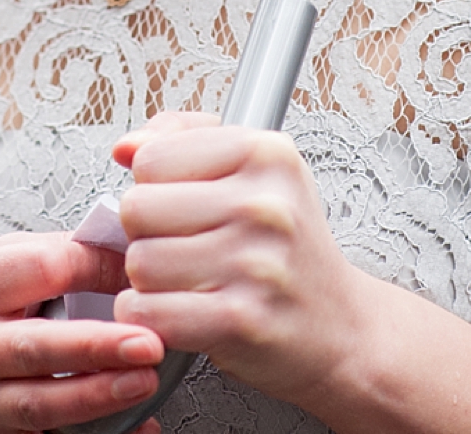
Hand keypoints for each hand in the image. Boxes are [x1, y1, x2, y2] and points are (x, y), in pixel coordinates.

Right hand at [0, 233, 164, 433]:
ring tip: (144, 381)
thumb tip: (108, 252)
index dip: (98, 269)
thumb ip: (30, 262)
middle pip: (35, 344)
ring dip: (97, 393)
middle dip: (96, 344)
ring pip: (40, 401)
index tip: (142, 273)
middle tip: (150, 342)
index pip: (40, 269)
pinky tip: (133, 429)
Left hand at [111, 113, 366, 404]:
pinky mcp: (241, 320)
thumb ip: (182, 139)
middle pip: (136, 209)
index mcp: (266, 154)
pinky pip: (148, 310)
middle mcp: (265, 205)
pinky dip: (149, 317)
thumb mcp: (253, 172)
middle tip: (187, 248)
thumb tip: (125, 147)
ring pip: (138, 262)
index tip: (187, 205)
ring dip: (150, 280)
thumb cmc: (289, 250)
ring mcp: (256, 264)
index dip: (155, 186)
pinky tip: (181, 312)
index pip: (150, 157)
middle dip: (148, 234)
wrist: (345, 331)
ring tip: (191, 280)